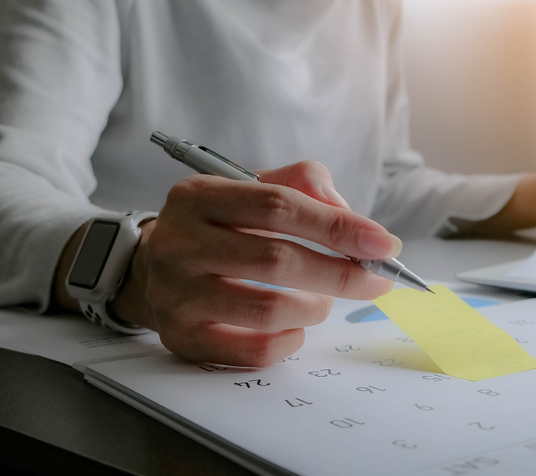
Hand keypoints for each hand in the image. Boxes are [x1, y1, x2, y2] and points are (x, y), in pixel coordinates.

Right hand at [105, 161, 397, 365]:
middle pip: (276, 260)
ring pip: (267, 310)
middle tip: (376, 279)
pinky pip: (252, 350)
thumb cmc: (220, 224)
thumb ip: (304, 184)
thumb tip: (350, 217)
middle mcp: (179, 243)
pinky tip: (297, 326)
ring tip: (323, 299)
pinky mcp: (181, 338)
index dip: (337, 226)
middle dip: (340, 273)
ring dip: (315, 307)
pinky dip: (290, 340)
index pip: (278, 206)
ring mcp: (175, 295)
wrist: (152, 266)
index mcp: (199, 196)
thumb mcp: (251, 187)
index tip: (383, 243)